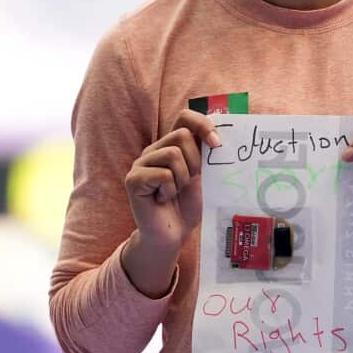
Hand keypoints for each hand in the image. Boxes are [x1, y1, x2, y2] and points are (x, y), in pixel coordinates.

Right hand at [124, 109, 222, 253]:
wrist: (172, 235)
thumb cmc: (187, 205)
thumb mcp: (202, 175)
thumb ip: (205, 154)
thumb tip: (218, 136)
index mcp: (171, 145)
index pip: (184, 117)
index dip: (203, 125)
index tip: (217, 144)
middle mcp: (154, 150)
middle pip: (182, 135)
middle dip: (195, 161)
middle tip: (190, 182)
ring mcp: (141, 163)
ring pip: (172, 154)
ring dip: (182, 178)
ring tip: (175, 192)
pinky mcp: (133, 179)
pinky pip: (163, 174)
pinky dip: (170, 190)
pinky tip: (162, 199)